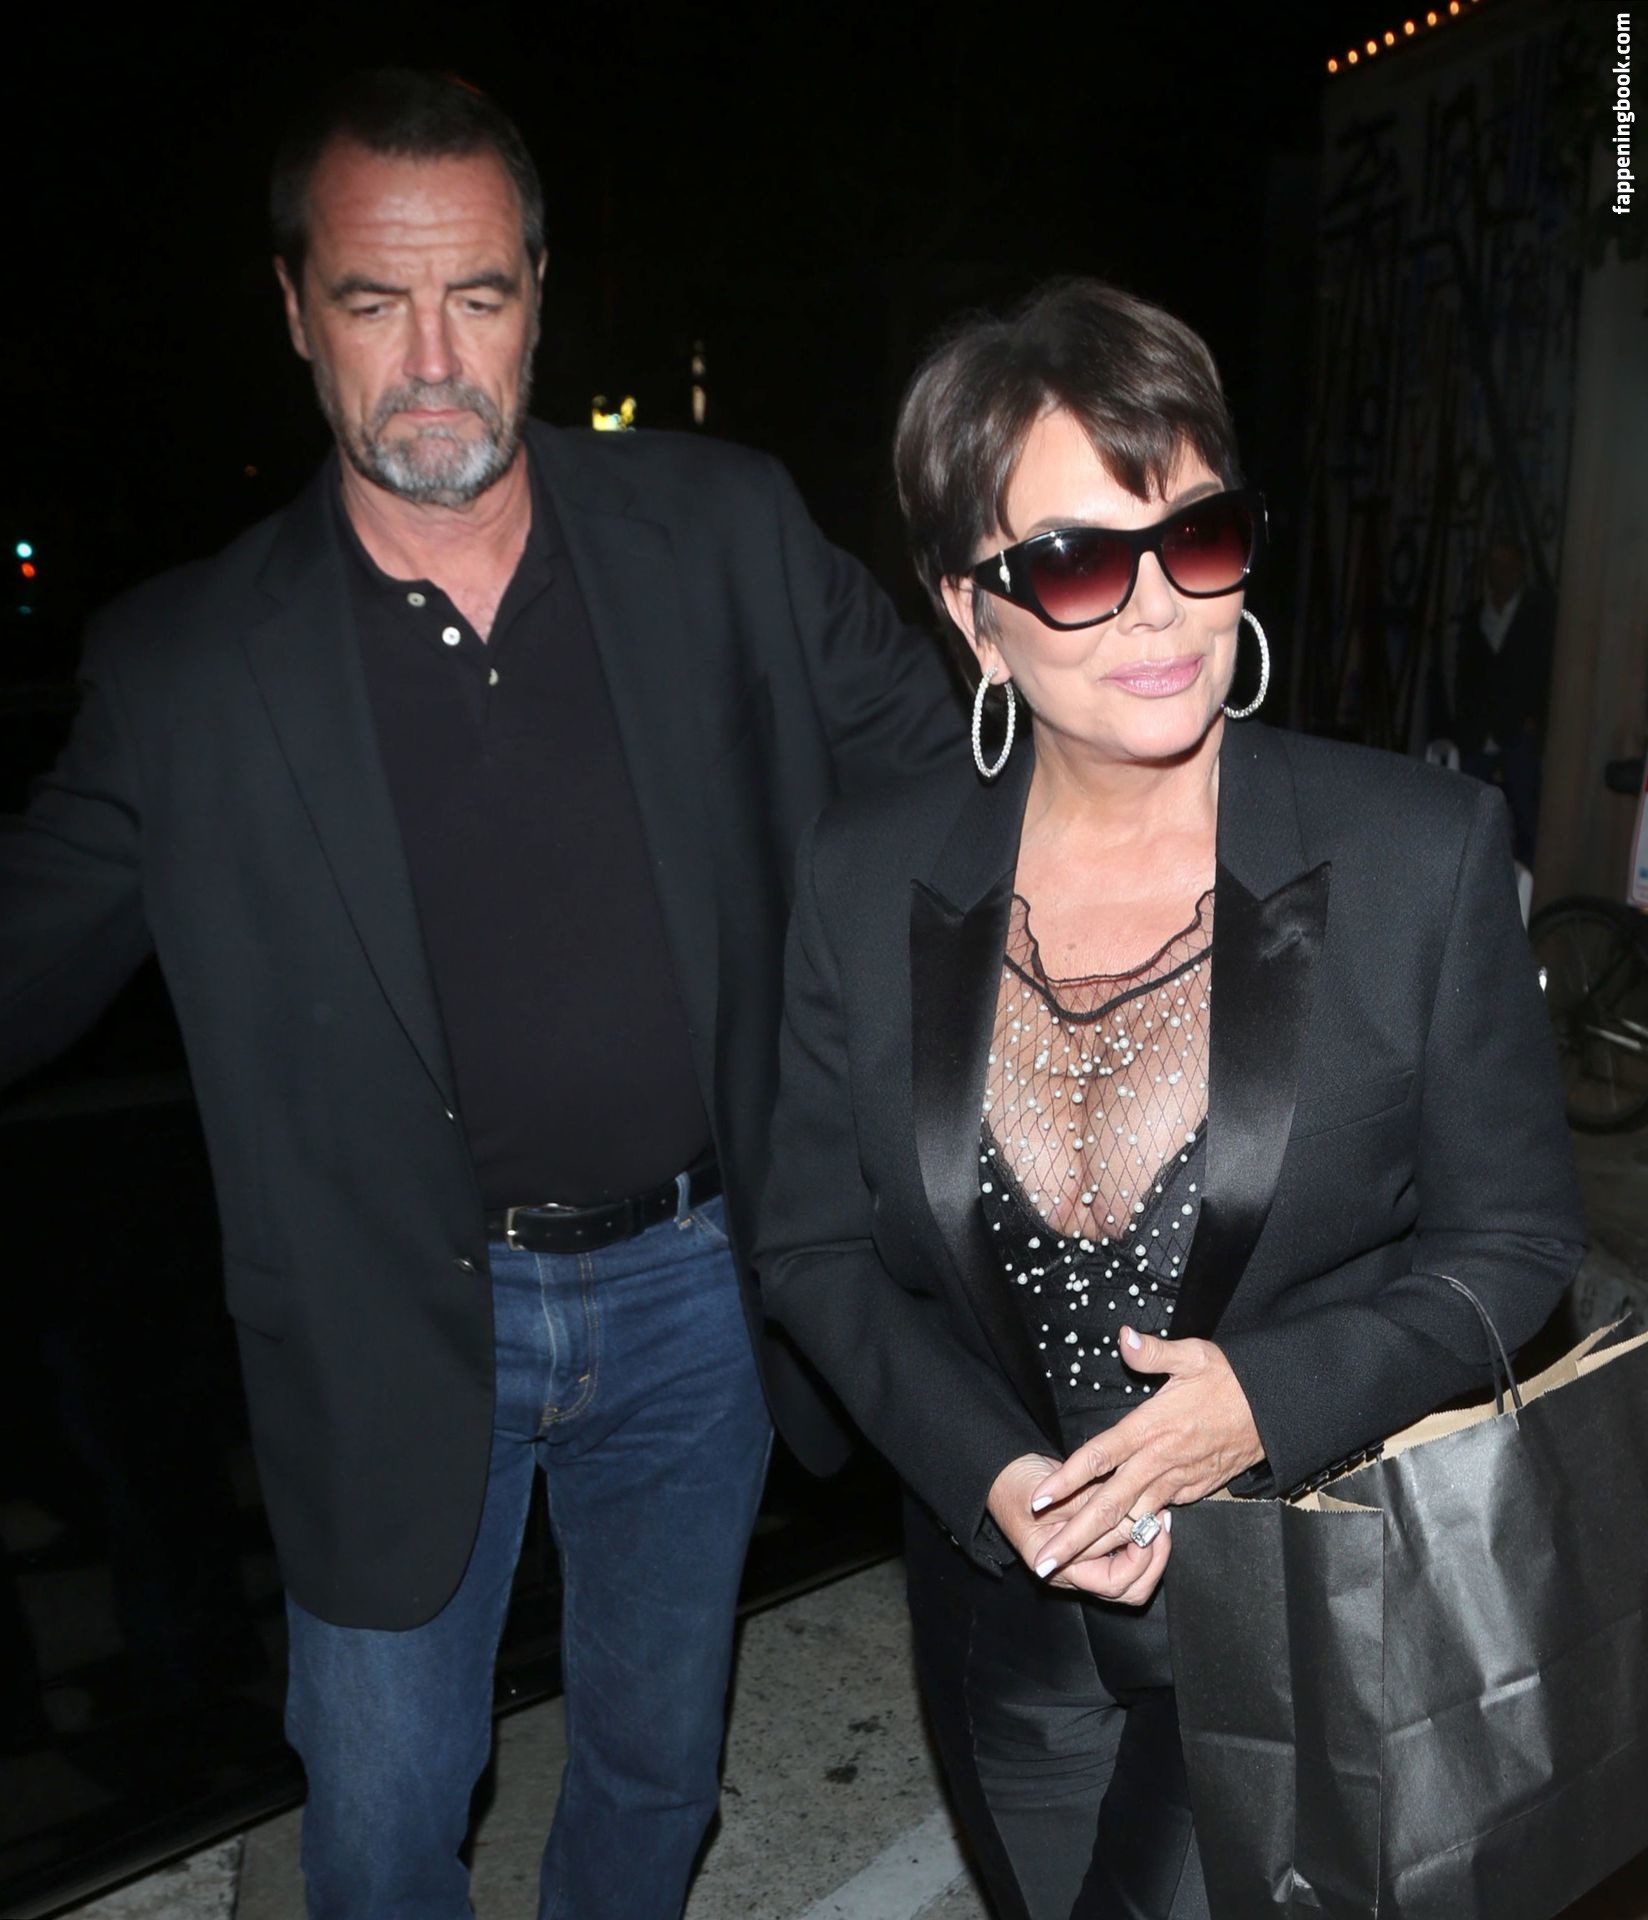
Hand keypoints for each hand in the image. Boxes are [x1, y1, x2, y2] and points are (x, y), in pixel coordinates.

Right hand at [987, 1452, 1172, 1604]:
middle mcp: (1077, 1572)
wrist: (1004, 1475)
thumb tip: (1134, 1518)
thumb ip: (1089, 1510)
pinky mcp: (1095, 1542)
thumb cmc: (1019, 1486)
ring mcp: (1087, 1559)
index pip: (1113, 1583)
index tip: (1146, 1528)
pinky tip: (1150, 1513)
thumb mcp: (1051, 1496)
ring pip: (1135, 1575)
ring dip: (1152, 1549)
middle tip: (1161, 1523)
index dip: (1137, 1560)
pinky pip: (1127, 1553)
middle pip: (1131, 1587)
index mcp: (1058, 1569)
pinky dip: (1143, 1539)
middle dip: (1153, 1556)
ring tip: (1159, 1518)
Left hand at [1027, 1328, 1263, 1580]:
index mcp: (1151, 1428)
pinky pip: (1156, 1518)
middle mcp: (1159, 1461)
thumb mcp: (1194, 1355)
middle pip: (1109, 1505)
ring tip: (1069, 1565)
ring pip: (1131, 1521)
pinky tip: (1111, 1547)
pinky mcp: (1192, 1491)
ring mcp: (1176, 1482)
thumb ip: (1154, 1352)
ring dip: (1099, 1544)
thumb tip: (1124, 1336)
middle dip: (1074, 1535)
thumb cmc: (1231, 1380)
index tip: (1039, 1500)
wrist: (1276, 1411)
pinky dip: (1132, 1536)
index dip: (1067, 1479)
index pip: (1099, 1457)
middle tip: (1044, 1562)